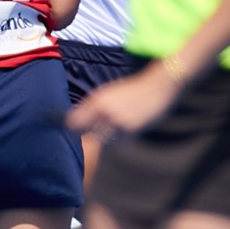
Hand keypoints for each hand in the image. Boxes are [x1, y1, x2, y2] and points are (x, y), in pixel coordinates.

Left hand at [69, 64, 183, 141]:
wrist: (157, 86)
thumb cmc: (131, 89)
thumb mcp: (108, 92)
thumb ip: (92, 106)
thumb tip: (74, 121)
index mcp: (97, 100)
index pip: (75, 121)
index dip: (72, 126)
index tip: (73, 129)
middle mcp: (106, 112)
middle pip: (88, 132)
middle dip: (91, 131)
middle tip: (100, 127)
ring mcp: (118, 122)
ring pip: (102, 139)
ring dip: (105, 136)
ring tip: (116, 126)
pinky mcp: (131, 130)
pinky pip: (117, 141)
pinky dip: (118, 139)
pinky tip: (126, 127)